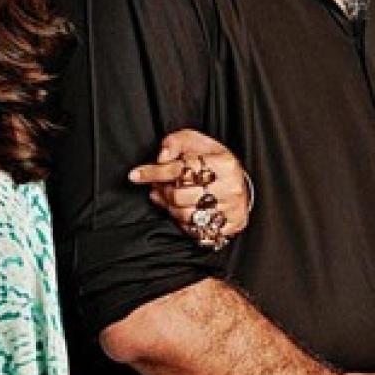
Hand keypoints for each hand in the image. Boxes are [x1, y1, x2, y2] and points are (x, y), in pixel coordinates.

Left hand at [130, 129, 250, 247]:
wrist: (240, 185)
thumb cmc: (214, 162)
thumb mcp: (197, 143)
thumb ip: (176, 142)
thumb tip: (161, 156)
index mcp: (224, 164)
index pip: (181, 169)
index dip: (154, 172)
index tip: (135, 175)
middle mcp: (230, 189)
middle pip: (180, 196)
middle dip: (163, 191)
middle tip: (159, 186)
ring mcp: (230, 211)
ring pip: (185, 216)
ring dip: (170, 207)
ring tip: (169, 197)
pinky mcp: (227, 228)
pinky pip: (194, 232)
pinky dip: (182, 222)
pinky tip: (181, 211)